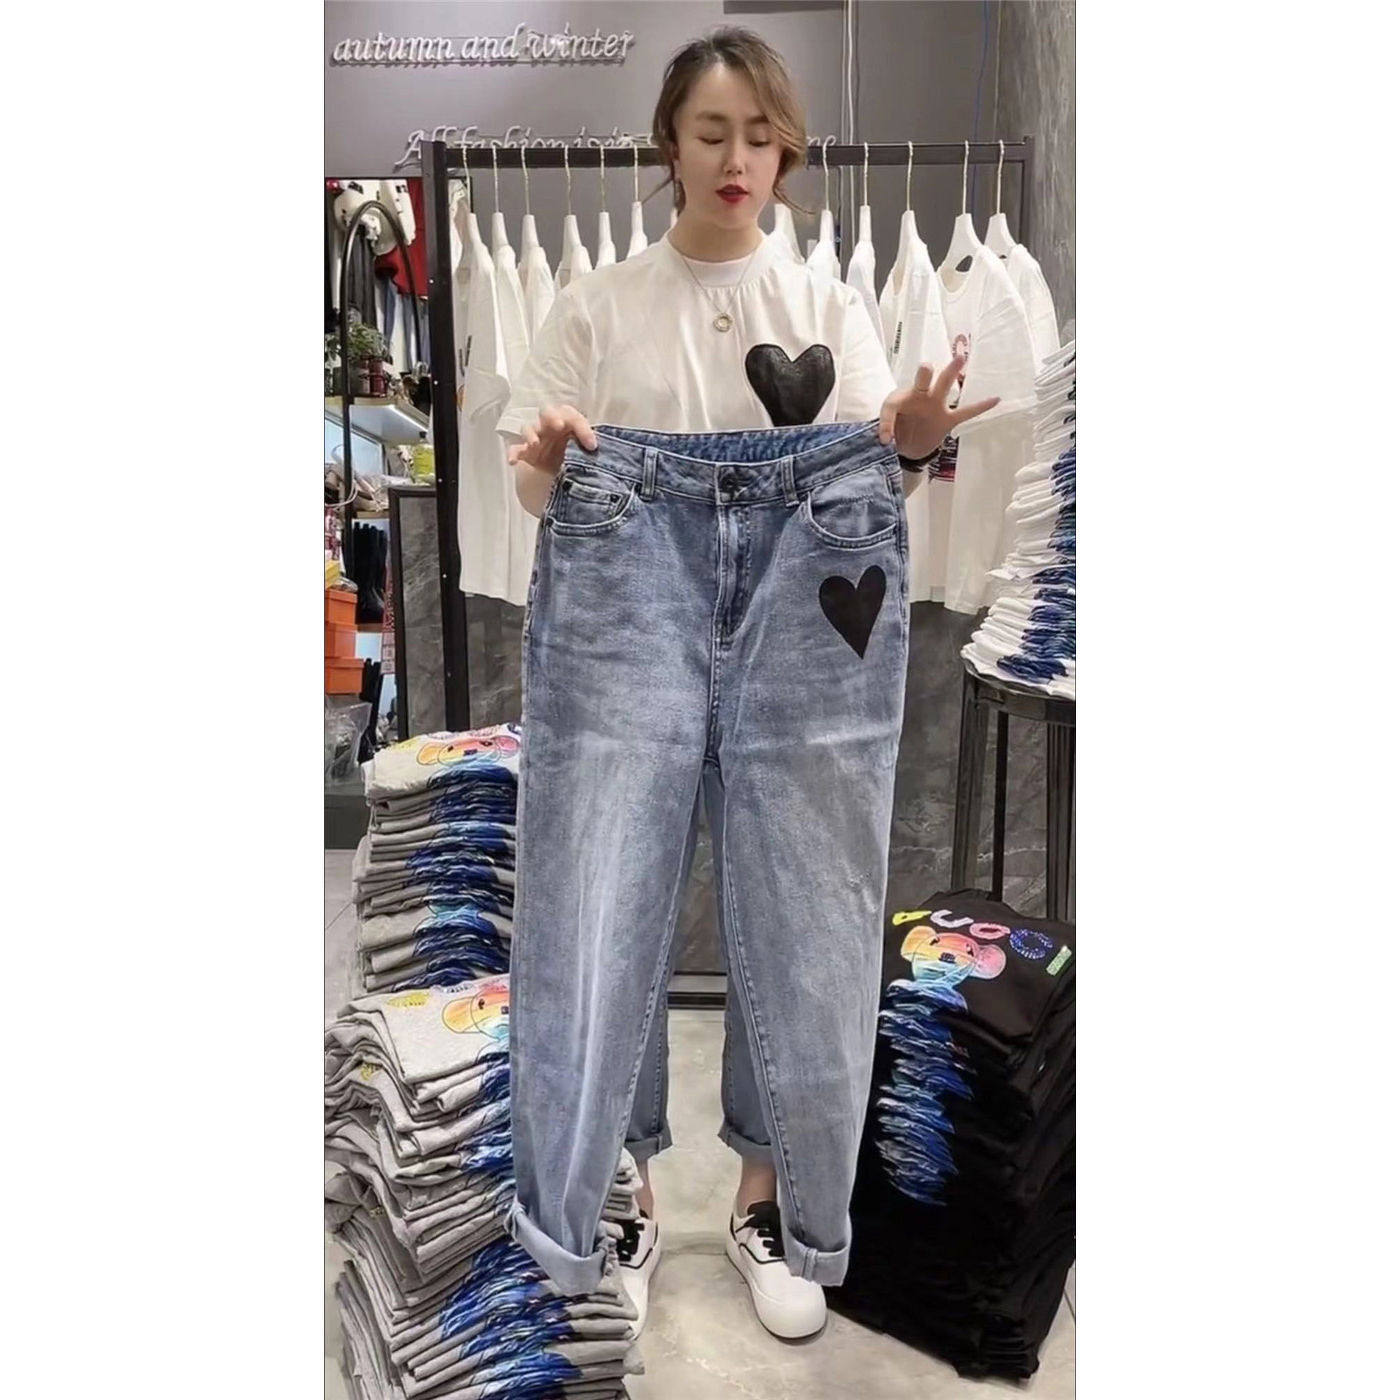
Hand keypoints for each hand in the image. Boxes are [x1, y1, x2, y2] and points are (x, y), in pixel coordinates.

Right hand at [505, 405, 597, 475]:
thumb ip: (588, 441)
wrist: (566, 471)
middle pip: (545, 412)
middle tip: (559, 426)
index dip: (580, 425)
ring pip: (528, 428)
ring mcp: (536, 438)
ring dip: (531, 434)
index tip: (590, 444)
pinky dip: (513, 454)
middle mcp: (549, 425)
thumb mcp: (585, 446)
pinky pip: (516, 450)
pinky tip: (513, 461)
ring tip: (535, 443)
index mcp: (565, 420)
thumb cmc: (576, 452)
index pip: (570, 414)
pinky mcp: (526, 453)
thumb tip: (592, 446)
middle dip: (551, 417)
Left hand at [876, 354, 1000, 459]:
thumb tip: (887, 441)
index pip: (893, 403)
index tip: (884, 440)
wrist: (907, 445)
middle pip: (922, 379)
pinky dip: (980, 407)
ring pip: (944, 385)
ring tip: (960, 358)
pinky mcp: (947, 419)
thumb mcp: (886, 432)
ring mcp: (935, 405)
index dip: (886, 421)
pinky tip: (995, 399)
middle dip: (924, 373)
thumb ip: (885, 431)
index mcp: (901, 398)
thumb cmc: (896, 430)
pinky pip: (966, 412)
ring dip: (951, 372)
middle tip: (926, 367)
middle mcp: (919, 396)